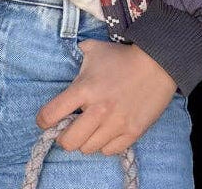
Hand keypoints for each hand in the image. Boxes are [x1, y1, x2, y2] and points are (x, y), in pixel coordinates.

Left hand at [35, 40, 177, 155]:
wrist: (157, 64)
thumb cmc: (122, 57)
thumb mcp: (94, 50)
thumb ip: (78, 55)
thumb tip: (71, 54)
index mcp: (84, 89)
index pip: (51, 114)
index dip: (43, 121)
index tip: (45, 121)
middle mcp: (97, 110)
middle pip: (68, 142)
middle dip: (64, 137)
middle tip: (68, 129)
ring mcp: (115, 124)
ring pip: (88, 149)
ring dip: (85, 141)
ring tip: (90, 129)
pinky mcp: (132, 133)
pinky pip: (109, 151)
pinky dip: (104, 145)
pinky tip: (106, 132)